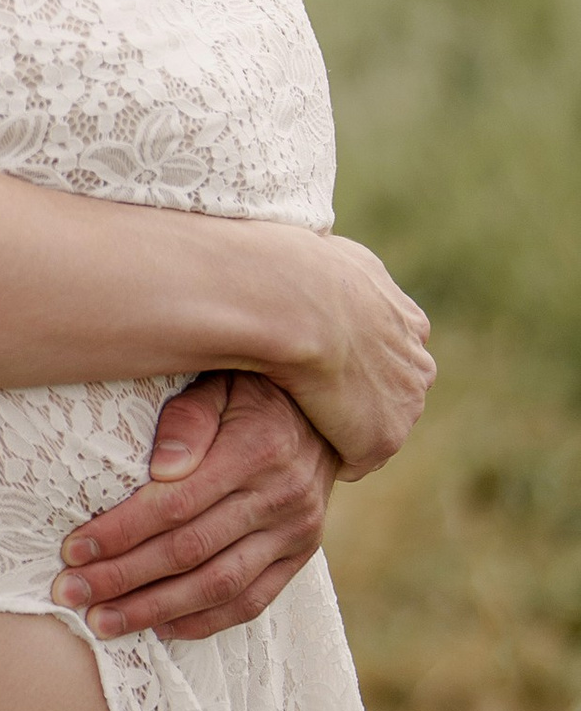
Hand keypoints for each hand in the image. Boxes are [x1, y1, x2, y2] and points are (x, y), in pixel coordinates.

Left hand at [53, 373, 336, 643]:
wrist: (324, 412)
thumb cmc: (251, 389)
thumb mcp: (220, 381)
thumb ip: (189, 417)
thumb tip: (163, 467)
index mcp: (255, 449)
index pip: (176, 503)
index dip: (121, 531)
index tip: (74, 549)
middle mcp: (280, 497)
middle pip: (190, 550)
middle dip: (123, 577)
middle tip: (70, 592)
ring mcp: (295, 532)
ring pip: (218, 586)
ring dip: (155, 609)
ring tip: (103, 622)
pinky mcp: (300, 556)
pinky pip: (251, 602)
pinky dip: (204, 620)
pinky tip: (159, 628)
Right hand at [274, 233, 433, 479]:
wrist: (295, 302)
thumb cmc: (295, 271)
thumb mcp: (332, 254)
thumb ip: (345, 272)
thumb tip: (328, 263)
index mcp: (407, 319)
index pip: (388, 349)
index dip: (351, 357)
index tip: (314, 357)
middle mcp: (417, 360)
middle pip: (389, 389)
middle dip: (355, 394)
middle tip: (304, 392)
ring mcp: (406, 401)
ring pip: (373, 422)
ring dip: (341, 423)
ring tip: (293, 412)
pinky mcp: (384, 436)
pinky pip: (355, 456)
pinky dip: (328, 449)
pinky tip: (294, 432)